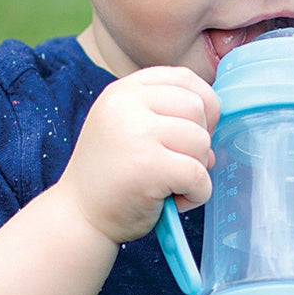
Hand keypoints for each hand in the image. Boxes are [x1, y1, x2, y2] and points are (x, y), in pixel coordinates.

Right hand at [58, 67, 220, 245]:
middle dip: (199, 140)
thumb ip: (167, 115)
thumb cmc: (111, 175)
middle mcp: (126, 104)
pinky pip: (198, 174)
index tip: (190, 132)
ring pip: (201, 140)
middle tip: (178, 163)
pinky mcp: (148, 166)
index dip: (202, 104)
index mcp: (123, 90)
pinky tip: (175, 201)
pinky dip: (197, 194)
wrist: (78, 217)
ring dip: (198, 169)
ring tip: (172, 184)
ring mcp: (136, 133)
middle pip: (197, 106)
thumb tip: (215, 127)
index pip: (183, 77)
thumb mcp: (129, 127)